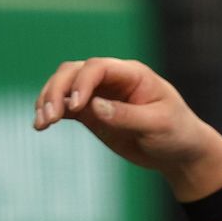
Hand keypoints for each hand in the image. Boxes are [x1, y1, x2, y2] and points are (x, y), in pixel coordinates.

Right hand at [35, 57, 221, 200]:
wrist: (180, 153)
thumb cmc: (178, 134)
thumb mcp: (158, 125)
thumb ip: (127, 116)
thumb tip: (93, 106)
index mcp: (133, 74)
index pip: (98, 67)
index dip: (82, 82)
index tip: (77, 107)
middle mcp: (113, 79)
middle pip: (73, 72)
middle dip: (57, 90)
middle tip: (50, 116)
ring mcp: (99, 95)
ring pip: (64, 86)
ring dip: (48, 100)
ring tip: (42, 124)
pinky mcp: (91, 113)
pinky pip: (65, 106)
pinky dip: (51, 112)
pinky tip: (41, 126)